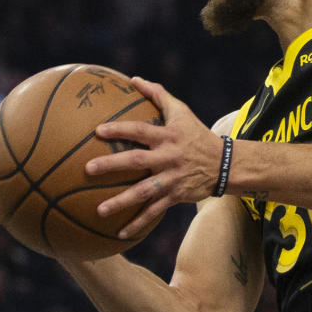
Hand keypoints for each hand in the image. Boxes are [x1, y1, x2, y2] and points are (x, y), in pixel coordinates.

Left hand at [87, 77, 224, 237]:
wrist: (223, 163)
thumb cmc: (196, 133)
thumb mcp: (181, 111)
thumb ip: (158, 94)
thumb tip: (134, 79)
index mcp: (168, 136)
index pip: (141, 130)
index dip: (121, 130)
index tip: (98, 130)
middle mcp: (168, 157)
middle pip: (137, 161)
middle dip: (112, 165)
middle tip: (88, 168)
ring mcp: (171, 179)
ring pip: (144, 192)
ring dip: (121, 202)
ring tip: (99, 211)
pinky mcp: (175, 196)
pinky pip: (154, 212)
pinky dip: (138, 223)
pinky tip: (119, 233)